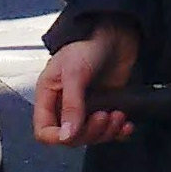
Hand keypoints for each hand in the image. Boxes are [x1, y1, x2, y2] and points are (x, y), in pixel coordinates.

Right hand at [33, 19, 140, 146]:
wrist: (116, 33)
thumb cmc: (88, 45)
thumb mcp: (75, 73)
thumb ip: (71, 105)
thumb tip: (67, 135)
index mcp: (49, 96)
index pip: (44, 130)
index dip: (57, 137)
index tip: (75, 132)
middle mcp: (65, 105)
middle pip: (71, 137)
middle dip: (90, 132)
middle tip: (104, 116)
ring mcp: (86, 108)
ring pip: (91, 137)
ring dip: (106, 131)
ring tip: (117, 116)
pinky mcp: (105, 107)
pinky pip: (109, 131)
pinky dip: (118, 132)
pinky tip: (126, 124)